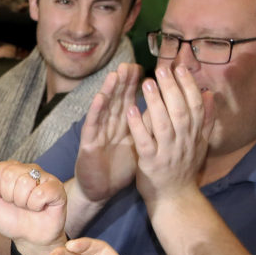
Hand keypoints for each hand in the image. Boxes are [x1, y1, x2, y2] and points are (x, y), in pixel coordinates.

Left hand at [0, 162, 66, 254]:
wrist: (29, 238)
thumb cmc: (10, 219)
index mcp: (8, 169)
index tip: (2, 199)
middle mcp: (26, 169)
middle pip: (9, 175)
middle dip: (9, 197)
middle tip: (16, 204)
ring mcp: (43, 177)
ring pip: (25, 183)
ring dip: (22, 202)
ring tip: (28, 206)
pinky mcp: (56, 188)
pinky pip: (41, 193)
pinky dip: (36, 206)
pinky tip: (39, 207)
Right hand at [73, 63, 141, 204]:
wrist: (100, 190)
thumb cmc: (120, 168)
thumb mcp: (140, 145)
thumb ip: (149, 127)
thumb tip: (167, 110)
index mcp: (124, 126)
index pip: (131, 101)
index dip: (138, 85)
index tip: (147, 69)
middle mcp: (110, 126)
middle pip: (118, 100)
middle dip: (124, 82)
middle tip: (130, 64)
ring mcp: (98, 133)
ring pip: (104, 108)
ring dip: (109, 90)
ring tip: (115, 74)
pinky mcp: (88, 145)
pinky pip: (92, 126)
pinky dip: (95, 112)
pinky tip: (99, 98)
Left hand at [129, 64, 214, 204]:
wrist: (175, 198)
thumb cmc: (184, 168)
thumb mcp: (200, 144)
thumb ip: (205, 120)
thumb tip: (211, 95)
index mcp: (195, 134)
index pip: (194, 104)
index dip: (188, 85)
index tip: (180, 67)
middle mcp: (184, 141)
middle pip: (179, 110)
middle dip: (171, 88)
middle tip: (162, 69)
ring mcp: (168, 152)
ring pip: (163, 123)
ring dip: (155, 102)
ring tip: (146, 83)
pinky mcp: (151, 162)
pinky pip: (144, 141)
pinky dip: (138, 125)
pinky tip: (130, 110)